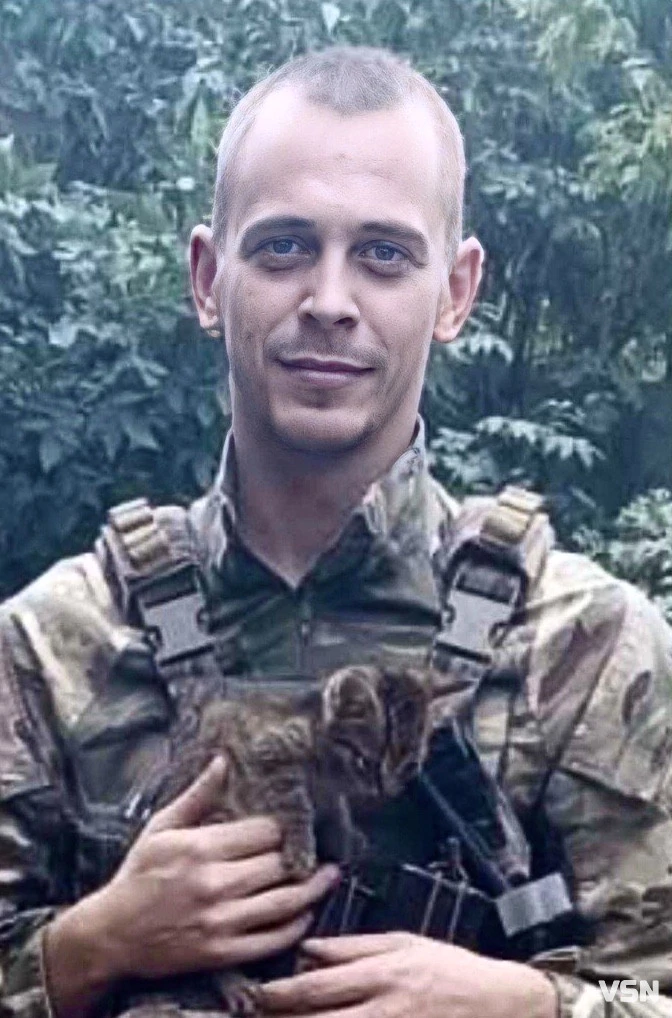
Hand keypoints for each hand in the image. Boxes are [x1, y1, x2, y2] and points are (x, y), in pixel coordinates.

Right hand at [44, 756, 338, 1011]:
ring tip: (329, 875)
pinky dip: (296, 926)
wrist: (111, 934)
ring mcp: (219, 921)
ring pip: (284, 902)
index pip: (264, 832)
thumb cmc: (138, 874)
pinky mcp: (221, 952)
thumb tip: (224, 759)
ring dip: (314, 888)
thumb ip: (199, 795)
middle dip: (303, 854)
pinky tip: (306, 912)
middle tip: (321, 845)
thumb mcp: (162, 827)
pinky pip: (271, 940)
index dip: (285, 827)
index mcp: (200, 848)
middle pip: (279, 864)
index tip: (298, 821)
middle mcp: (213, 884)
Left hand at [260, 932, 556, 1017]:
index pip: (320, 985)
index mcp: (383, 972)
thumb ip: (354, 947)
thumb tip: (310, 948)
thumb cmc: (448, 967)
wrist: (498, 1003)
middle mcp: (385, 1008)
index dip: (283, 992)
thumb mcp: (403, 943)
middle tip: (255, 1014)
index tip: (257, 993)